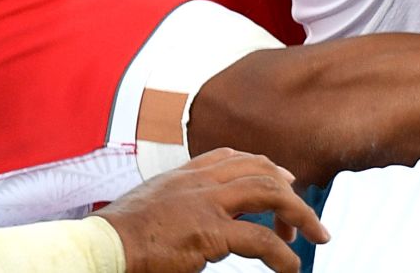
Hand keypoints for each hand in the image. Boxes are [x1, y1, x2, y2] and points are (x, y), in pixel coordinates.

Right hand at [99, 149, 329, 272]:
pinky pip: (259, 240)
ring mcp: (207, 203)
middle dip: (290, 193)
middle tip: (307, 219)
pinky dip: (282, 254)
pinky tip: (291, 266)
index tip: (286, 180)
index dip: (266, 167)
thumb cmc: (123, 234)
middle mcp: (201, 180)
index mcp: (187, 172)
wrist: (103, 246)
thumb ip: (185, 203)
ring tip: (316, 236)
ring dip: (300, 215)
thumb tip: (210, 227)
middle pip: (261, 171)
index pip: (236, 157)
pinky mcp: (209, 233)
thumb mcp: (156, 203)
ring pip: (269, 195)